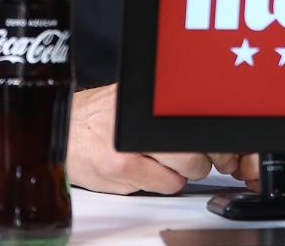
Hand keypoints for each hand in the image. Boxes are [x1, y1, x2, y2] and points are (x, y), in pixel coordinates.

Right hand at [66, 83, 225, 193]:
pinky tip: (149, 171)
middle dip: (203, 159)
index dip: (215, 138)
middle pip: (196, 150)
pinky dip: (165, 183)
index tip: (222, 145)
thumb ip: (165, 106)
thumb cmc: (98, 115)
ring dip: (183, 173)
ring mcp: (130, 148)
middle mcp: (139, 122)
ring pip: (184, 172)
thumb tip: (205, 113)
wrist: (62, 131)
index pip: (196, 120)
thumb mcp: (133, 98)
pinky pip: (164, 185)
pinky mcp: (121, 171)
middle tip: (195, 157)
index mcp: (148, 100)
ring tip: (167, 162)